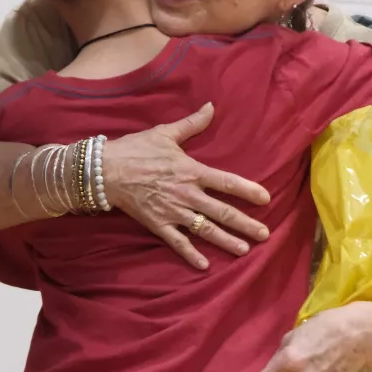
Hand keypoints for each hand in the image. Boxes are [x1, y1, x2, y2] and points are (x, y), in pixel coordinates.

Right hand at [101, 103, 270, 269]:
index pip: (226, 182)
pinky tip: (205, 265)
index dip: (247, 190)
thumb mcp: (165, 133)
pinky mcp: (158, 224)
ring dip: (226, 240)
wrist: (106, 170)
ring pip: (205, 230)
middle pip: (222, 212)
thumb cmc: (136, 149)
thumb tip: (211, 107)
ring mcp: (173, 212)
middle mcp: (187, 194)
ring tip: (244, 250)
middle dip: (245, 224)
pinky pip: (178, 243)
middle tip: (264, 234)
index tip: (266, 198)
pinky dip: (191, 254)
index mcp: (192, 171)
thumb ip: (192, 124)